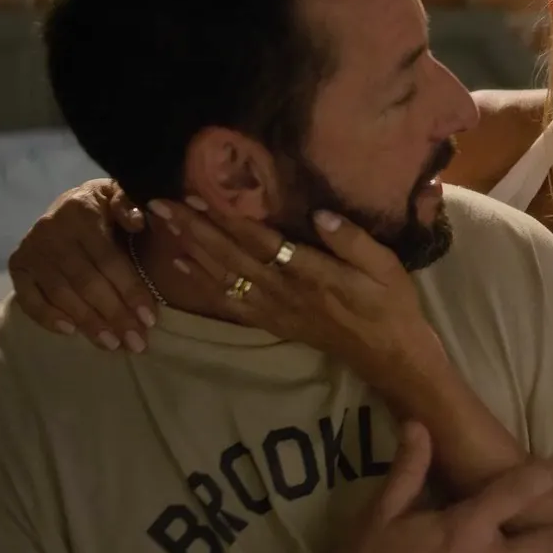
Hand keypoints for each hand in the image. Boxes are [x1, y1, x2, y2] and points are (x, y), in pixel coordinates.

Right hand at [8, 178, 154, 352]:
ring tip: (111, 344)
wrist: (68, 205)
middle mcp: (52, 230)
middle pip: (86, 281)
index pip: (108, 259)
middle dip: (113, 315)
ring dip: (87, 322)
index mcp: (81, 212)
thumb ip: (129, 203)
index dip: (130, 290)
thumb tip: (138, 221)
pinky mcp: (16, 265)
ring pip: (60, 293)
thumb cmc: (104, 208)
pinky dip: (47, 316)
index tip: (150, 319)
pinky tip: (70, 332)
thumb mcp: (118, 195)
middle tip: (136, 343)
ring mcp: (31, 249)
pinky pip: (27, 297)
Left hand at [148, 197, 439, 394]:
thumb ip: (352, 241)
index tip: (199, 196)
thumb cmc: (391, 304)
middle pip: (231, 257)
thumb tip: (319, 213)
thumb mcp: (387, 267)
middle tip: (161, 204)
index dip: (227, 219)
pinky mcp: (272, 321)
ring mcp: (275, 309)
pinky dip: (202, 282)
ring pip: (224, 276)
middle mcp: (285, 292)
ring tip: (162, 225)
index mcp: (311, 274)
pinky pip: (229, 301)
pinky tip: (181, 264)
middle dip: (195, 229)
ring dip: (191, 250)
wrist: (389, 355)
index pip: (261, 242)